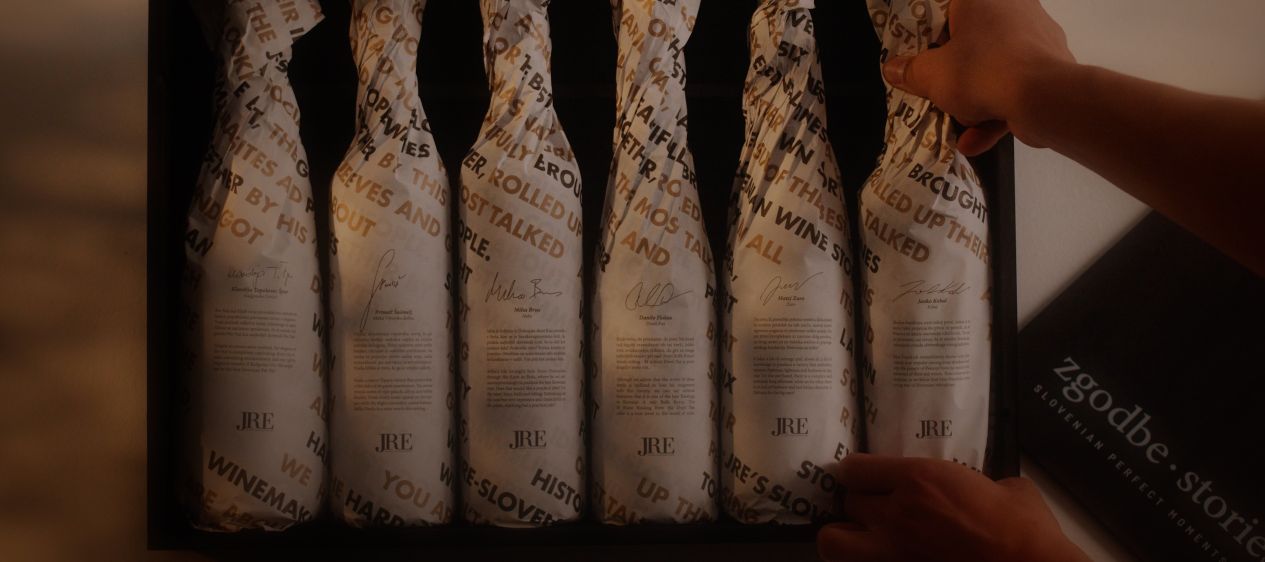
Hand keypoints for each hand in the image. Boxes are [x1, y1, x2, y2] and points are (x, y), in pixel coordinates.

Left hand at [817, 454, 1089, 561]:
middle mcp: (894, 515)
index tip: (866, 477)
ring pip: (833, 542)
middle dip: (859, 507)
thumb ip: (983, 482)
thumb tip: (993, 488)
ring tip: (862, 540)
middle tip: (876, 511)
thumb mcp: (1008, 489)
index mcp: (918, 480)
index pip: (853, 469)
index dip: (858, 473)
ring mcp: (891, 555)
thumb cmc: (1027, 530)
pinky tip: (885, 560)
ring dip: (845, 538)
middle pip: (847, 504)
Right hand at [881, 0, 1076, 155]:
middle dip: (954, 76)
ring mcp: (1037, 36)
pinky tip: (977, 140)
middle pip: (970, 43)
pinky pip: (1016, 85)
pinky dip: (997, 111)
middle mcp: (1013, 8)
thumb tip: (893, 69)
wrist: (1046, 98)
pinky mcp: (1052, 66)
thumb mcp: (932, 74)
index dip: (928, 39)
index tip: (919, 62)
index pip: (945, 12)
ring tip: (959, 127)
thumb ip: (910, 71)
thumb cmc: (982, 72)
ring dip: (974, 102)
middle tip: (938, 94)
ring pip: (994, 67)